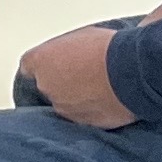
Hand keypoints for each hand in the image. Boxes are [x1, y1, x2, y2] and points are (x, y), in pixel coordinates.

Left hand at [16, 21, 133, 127]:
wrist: (132, 73)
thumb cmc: (108, 49)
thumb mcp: (82, 37)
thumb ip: (67, 50)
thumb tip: (73, 55)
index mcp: (40, 61)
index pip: (29, 66)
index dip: (43, 66)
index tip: (52, 66)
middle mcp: (47, 87)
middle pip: (47, 86)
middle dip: (61, 83)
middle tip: (83, 76)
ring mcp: (64, 108)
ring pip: (65, 104)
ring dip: (76, 100)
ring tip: (99, 89)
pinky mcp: (83, 124)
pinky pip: (83, 118)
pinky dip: (91, 112)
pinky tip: (107, 102)